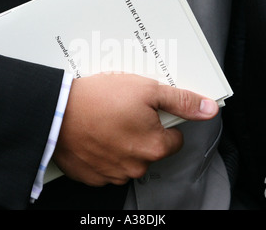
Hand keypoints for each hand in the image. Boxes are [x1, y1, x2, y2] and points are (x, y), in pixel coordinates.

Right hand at [52, 73, 218, 185]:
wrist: (56, 112)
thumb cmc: (99, 99)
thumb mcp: (146, 90)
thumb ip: (181, 101)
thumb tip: (209, 110)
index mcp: (154, 147)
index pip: (174, 140)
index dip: (162, 122)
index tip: (146, 111)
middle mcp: (136, 166)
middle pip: (150, 150)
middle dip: (141, 133)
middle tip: (123, 113)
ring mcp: (113, 174)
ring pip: (128, 159)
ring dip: (121, 144)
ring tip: (105, 122)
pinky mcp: (92, 176)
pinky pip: (106, 166)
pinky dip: (103, 153)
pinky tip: (94, 135)